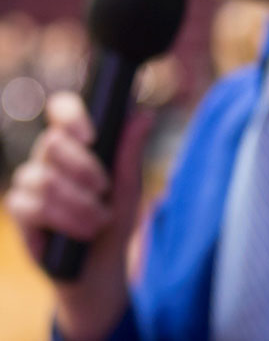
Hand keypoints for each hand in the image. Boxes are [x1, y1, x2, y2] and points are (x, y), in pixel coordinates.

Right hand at [6, 90, 150, 340]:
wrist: (100, 264)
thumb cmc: (115, 215)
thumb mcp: (129, 185)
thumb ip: (130, 150)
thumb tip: (144, 114)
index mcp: (76, 138)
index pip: (61, 108)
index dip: (71, 115)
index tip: (92, 137)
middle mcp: (49, 153)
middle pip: (51, 142)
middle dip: (83, 169)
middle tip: (104, 190)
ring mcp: (31, 179)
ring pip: (43, 178)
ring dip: (77, 203)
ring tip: (99, 221)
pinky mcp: (20, 208)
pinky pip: (32, 206)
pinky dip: (63, 220)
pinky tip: (80, 232)